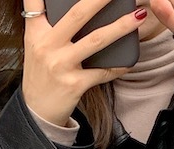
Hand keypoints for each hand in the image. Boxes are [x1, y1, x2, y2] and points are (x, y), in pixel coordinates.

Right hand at [21, 0, 146, 125]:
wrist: (37, 112)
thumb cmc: (41, 76)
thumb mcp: (35, 46)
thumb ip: (47, 24)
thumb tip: (78, 9)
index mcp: (36, 32)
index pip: (35, 1)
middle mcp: (47, 46)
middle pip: (77, 14)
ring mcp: (61, 66)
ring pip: (96, 40)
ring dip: (120, 27)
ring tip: (138, 17)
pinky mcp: (74, 85)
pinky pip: (102, 72)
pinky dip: (118, 66)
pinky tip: (129, 61)